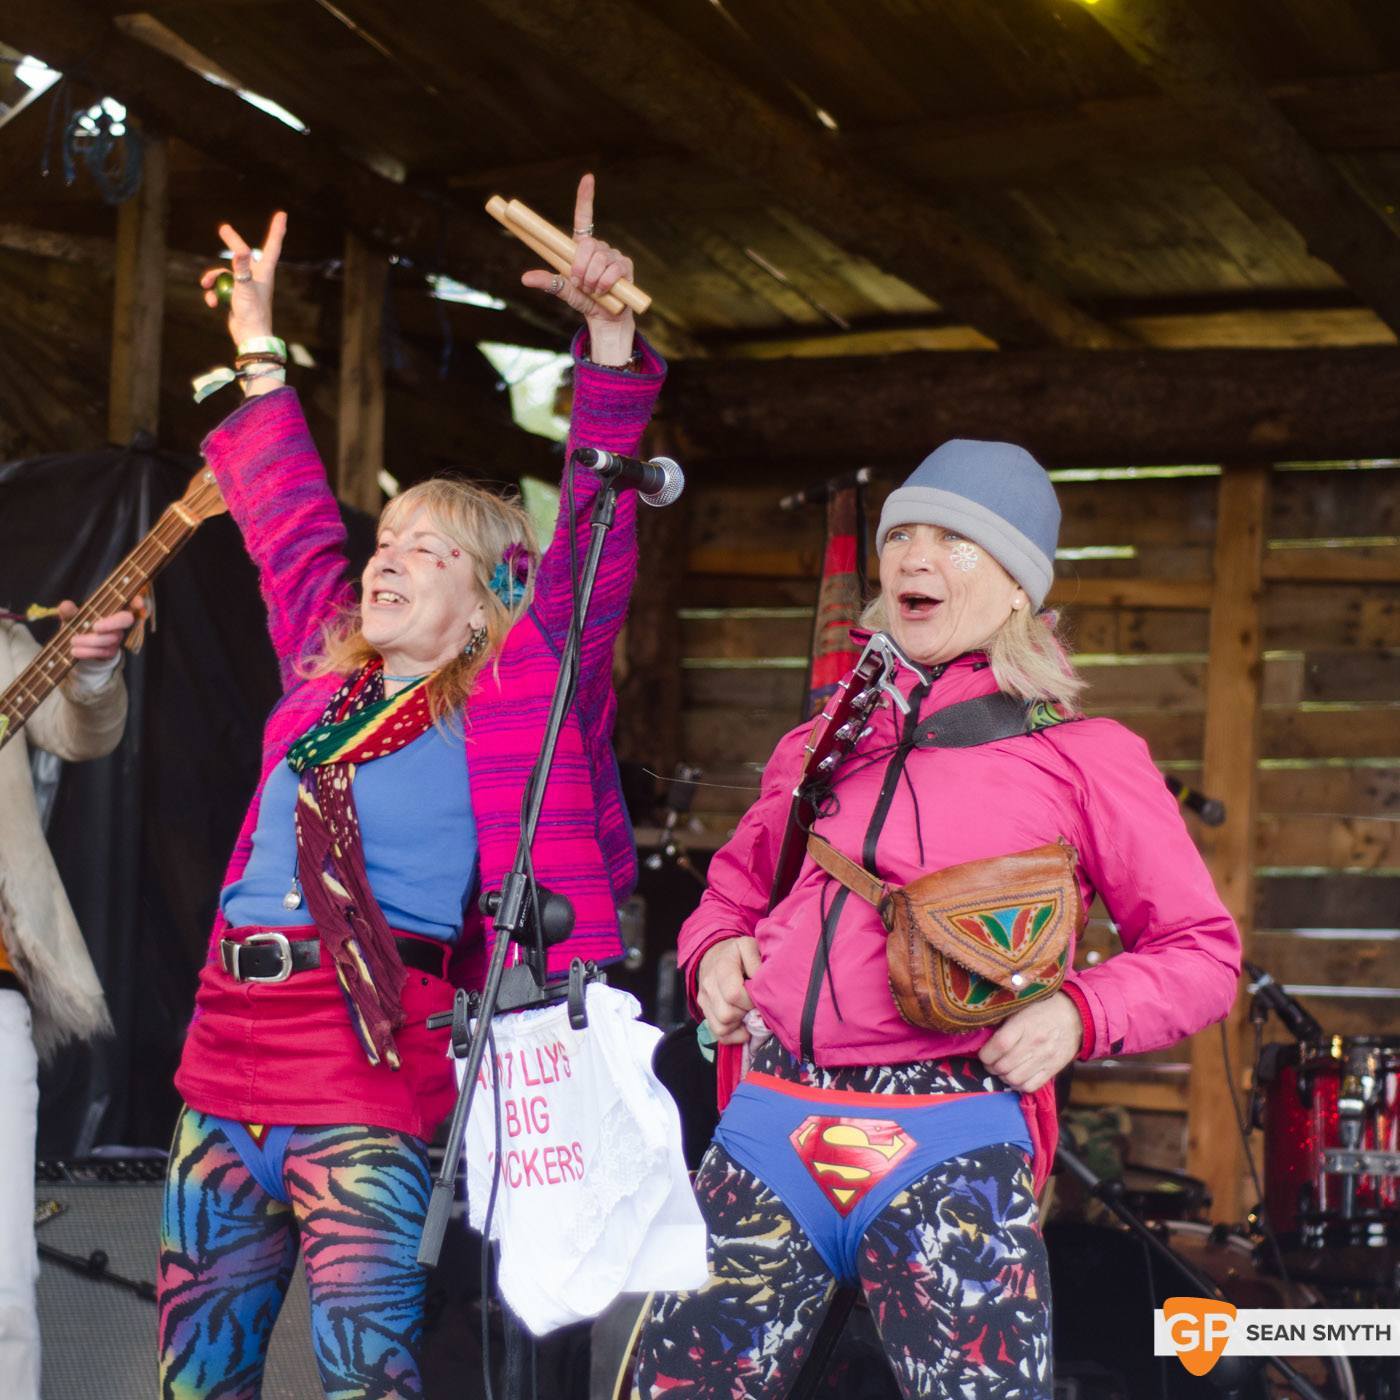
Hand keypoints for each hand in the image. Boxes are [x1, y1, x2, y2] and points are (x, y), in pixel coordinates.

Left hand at [59, 597, 144, 669]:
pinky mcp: (111, 652)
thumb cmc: (78, 625)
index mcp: (112, 609)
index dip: (138, 602)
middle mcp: (118, 623)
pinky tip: (75, 651)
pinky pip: (103, 652)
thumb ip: (69, 611)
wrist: (76, 646)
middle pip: (126, 620)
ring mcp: (116, 637)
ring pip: (111, 638)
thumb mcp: (71, 616)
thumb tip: (66, 605)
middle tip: (95, 627)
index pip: (131, 602)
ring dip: (91, 640)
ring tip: (73, 641)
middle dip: (112, 623)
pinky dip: (88, 652)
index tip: (138, 603)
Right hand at [199, 211, 286, 347]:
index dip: (276, 230)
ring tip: (205, 284)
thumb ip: (241, 269)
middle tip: (223, 229)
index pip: (272, 246)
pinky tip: (213, 303)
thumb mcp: (245, 288)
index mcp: (264, 272)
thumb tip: (240, 251)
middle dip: (232, 245)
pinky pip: (222, 288)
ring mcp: (246, 287)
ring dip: (213, 278)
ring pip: (226, 274)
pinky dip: (214, 294)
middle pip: (242, 256)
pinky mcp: (237, 298)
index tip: (282, 215)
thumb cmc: (252, 313)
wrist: (250, 337)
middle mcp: (257, 277)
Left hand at [519, 173, 635, 365]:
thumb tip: (524, 278)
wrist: (605, 318)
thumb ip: (547, 281)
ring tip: (592, 290)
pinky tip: (604, 291)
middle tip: (578, 282)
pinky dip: (603, 283)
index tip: (588, 178)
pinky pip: (612, 270)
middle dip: (579, 266)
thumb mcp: (563, 289)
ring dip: (591, 278)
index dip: (585, 197)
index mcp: (583, 246)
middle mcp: (599, 246)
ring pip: (598, 259)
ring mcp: (614, 255)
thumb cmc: (584, 300)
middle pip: (587, 245)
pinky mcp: (626, 266)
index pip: (584, 216)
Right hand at [696, 937, 761, 1045]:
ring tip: (749, 1012)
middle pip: (726, 1014)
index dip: (750, 1001)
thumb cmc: (737, 953)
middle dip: (746, 1013)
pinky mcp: (704, 1010)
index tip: (759, 997)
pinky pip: (717, 1033)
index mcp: (722, 967)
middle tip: (755, 1005)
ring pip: (721, 1026)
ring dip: (739, 1024)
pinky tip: (743, 1026)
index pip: (733, 994)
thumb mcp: (749, 947)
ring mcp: (705, 1000)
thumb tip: (761, 983)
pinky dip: (733, 1035)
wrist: (715, 954)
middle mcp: (709, 985)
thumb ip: (757, 962)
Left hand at [977, 992, 1082, 1092]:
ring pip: (1014, 1079)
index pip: (999, 1045)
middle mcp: (1034, 1043)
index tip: (983, 1054)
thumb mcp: (1020, 1008)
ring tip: (1002, 1070)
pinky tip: (1016, 1076)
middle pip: (1003, 1066)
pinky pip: (1031, 1086)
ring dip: (1003, 1077)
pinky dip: (1018, 1085)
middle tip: (991, 1063)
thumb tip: (982, 1037)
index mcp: (1024, 1024)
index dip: (985, 1054)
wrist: (1074, 1016)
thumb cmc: (1041, 1009)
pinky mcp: (1053, 1069)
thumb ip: (1003, 1023)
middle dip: (991, 1067)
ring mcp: (1045, 1058)